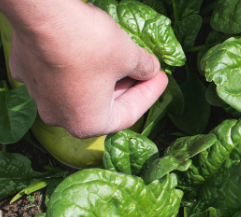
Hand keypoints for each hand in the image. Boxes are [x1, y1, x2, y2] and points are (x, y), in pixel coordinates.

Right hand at [4, 0, 166, 137]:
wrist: (43, 14)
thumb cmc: (88, 43)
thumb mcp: (129, 56)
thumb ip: (144, 68)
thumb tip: (150, 69)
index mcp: (87, 123)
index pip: (129, 114)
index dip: (149, 94)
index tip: (161, 79)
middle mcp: (59, 117)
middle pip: (103, 105)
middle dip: (127, 87)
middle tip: (145, 72)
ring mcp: (38, 95)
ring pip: (79, 90)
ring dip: (102, 78)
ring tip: (122, 61)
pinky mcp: (25, 71)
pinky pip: (57, 74)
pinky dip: (76, 67)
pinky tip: (89, 52)